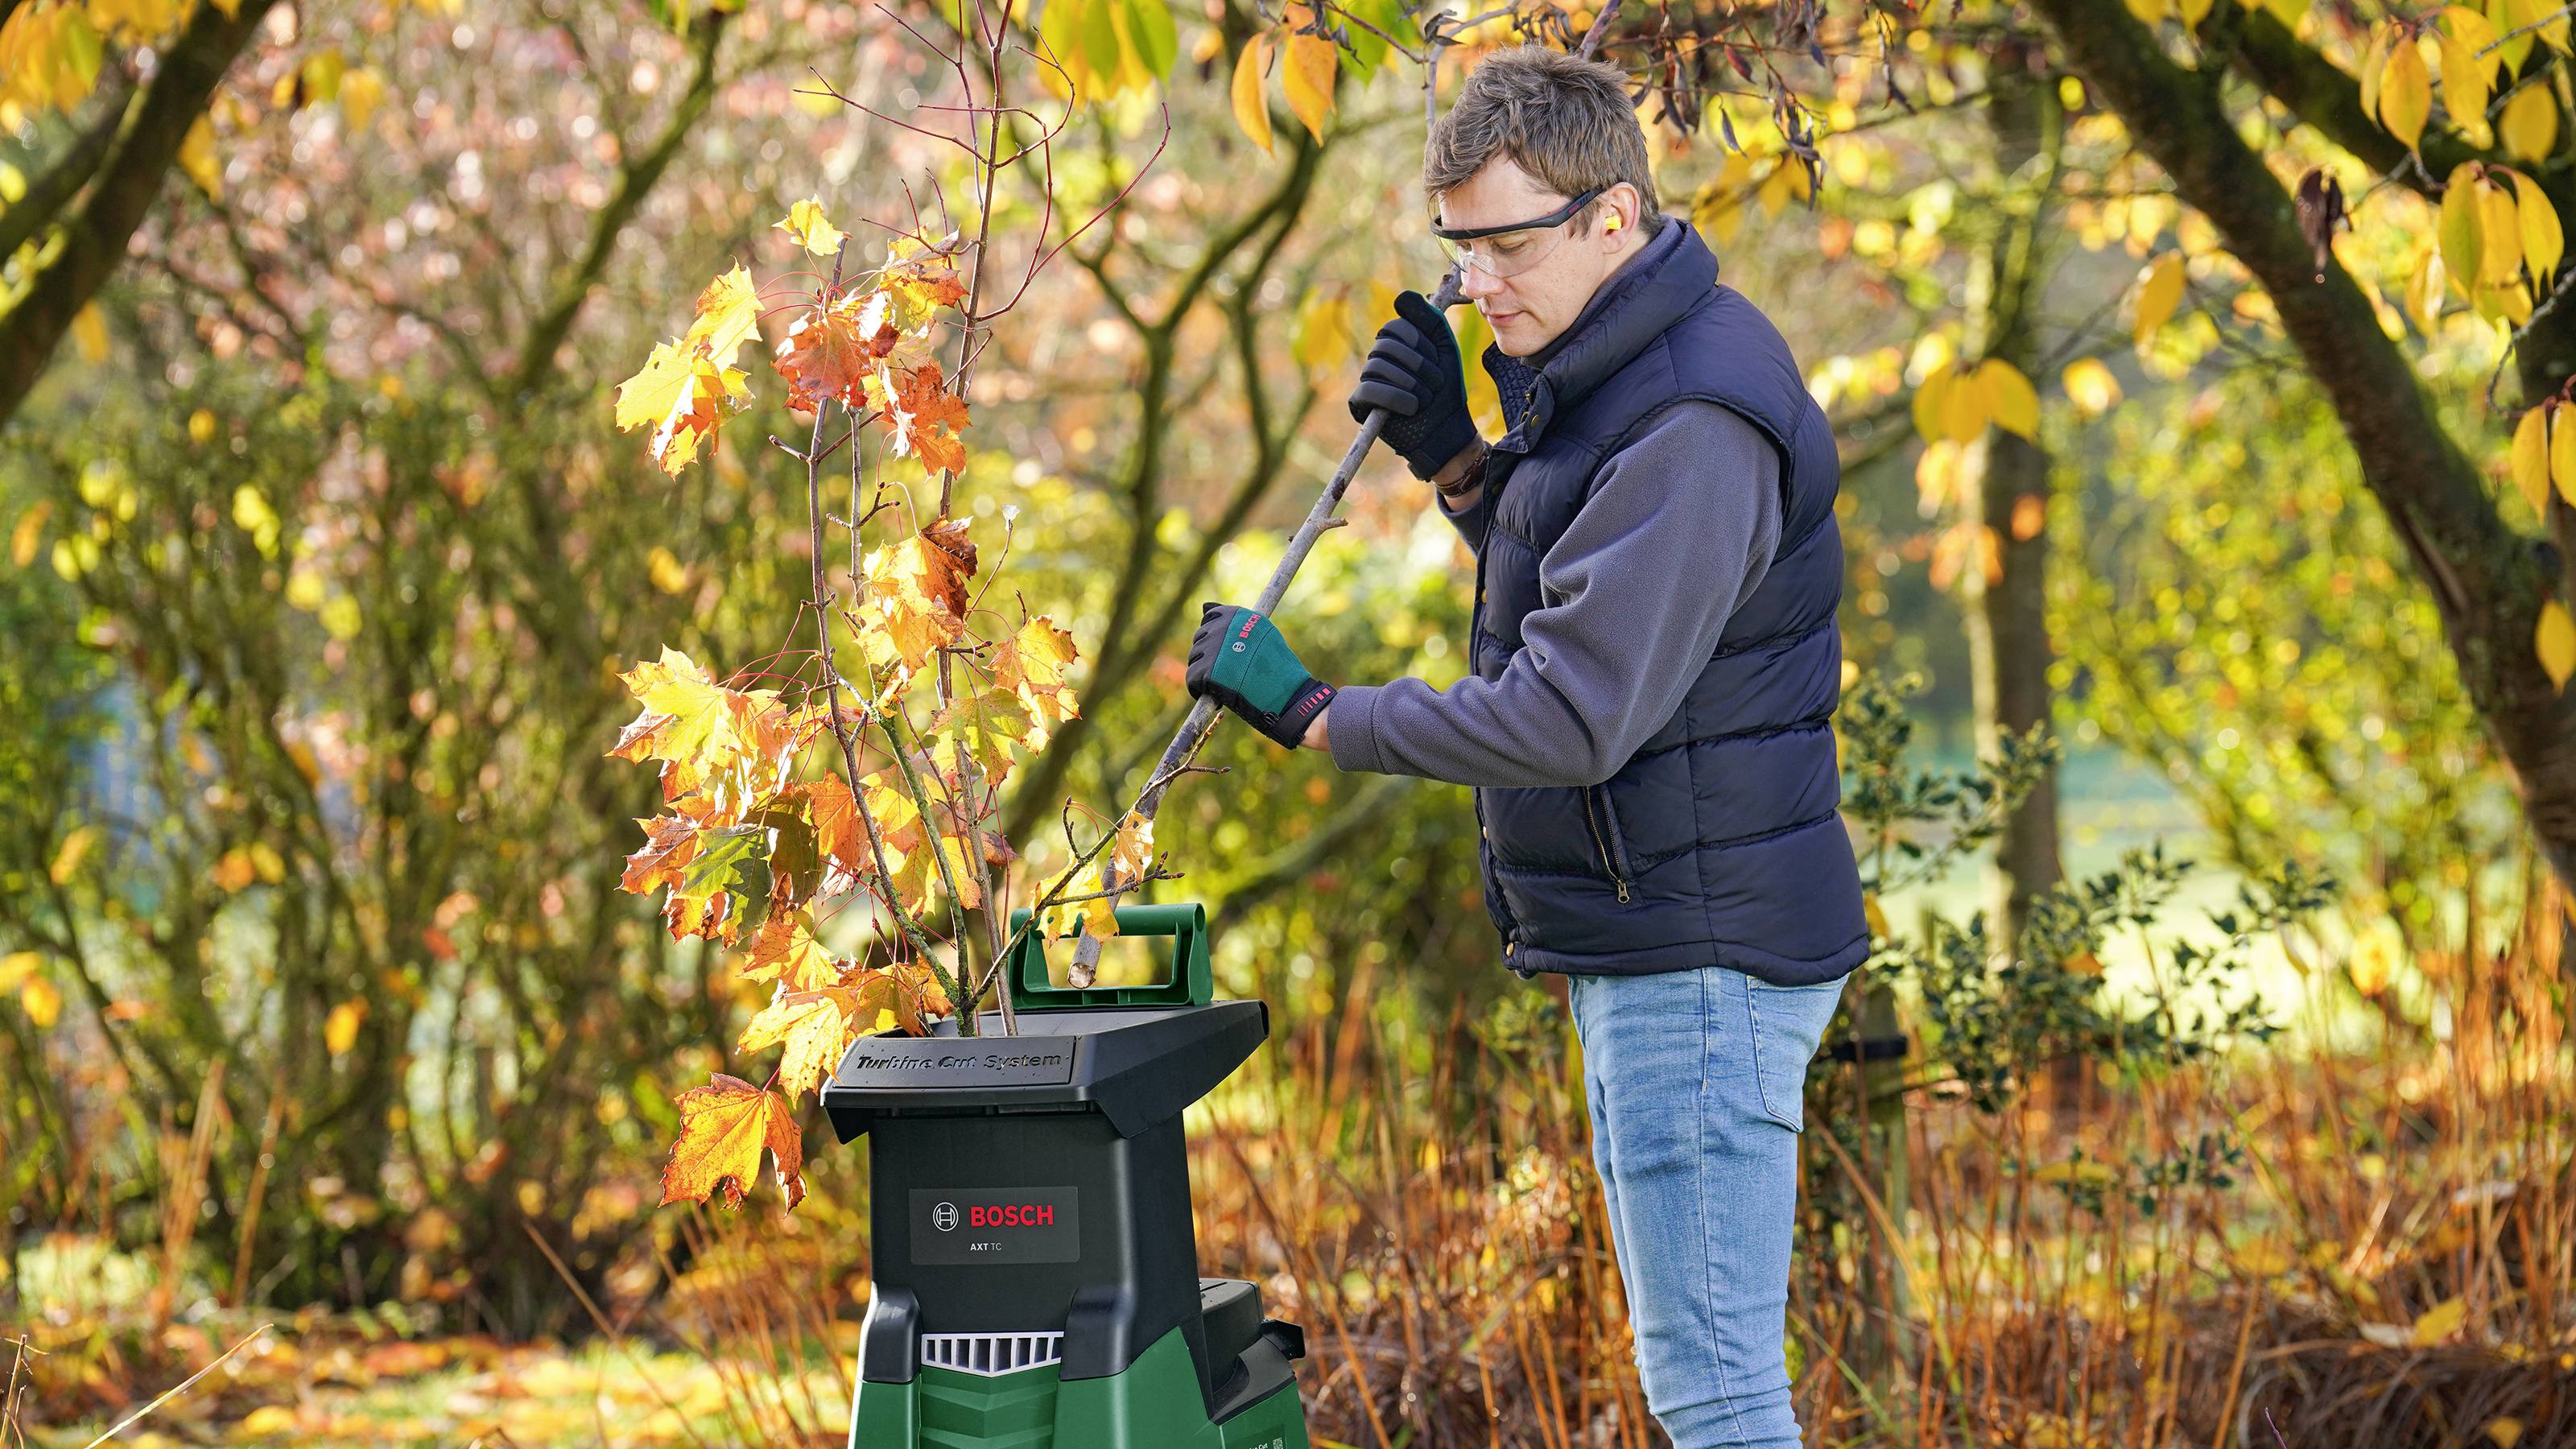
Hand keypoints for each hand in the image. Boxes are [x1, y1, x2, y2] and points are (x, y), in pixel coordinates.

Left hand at [1186, 603, 1337, 750]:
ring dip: (1203, 672)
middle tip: (1228, 672)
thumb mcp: (1261, 634)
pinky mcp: (1207, 671)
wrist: (1287, 695)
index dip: (1214, 635)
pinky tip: (1215, 696)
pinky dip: (1198, 689)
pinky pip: (1192, 679)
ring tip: (1223, 684)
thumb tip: (1204, 607)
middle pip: (1200, 638)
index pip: (1210, 617)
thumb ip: (1234, 622)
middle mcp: (1224, 627)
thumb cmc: (1277, 668)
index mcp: (1238, 615)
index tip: (1224, 650)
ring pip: (1195, 659)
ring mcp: (1214, 649)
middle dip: (1209, 655)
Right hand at [1348, 290, 1477, 480]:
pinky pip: (1369, 390)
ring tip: (1424, 400)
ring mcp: (1367, 380)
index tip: (1437, 361)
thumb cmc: (1446, 389)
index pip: (1396, 327)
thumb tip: (1400, 297)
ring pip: (1377, 366)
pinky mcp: (1360, 405)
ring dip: (1411, 385)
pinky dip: (1395, 398)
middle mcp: (1377, 358)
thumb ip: (1428, 318)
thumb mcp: (1444, 347)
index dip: (1420, 343)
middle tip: (1434, 384)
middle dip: (1418, 366)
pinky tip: (1411, 408)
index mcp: (1395, 343)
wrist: (1446, 430)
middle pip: (1385, 345)